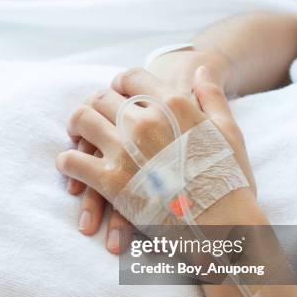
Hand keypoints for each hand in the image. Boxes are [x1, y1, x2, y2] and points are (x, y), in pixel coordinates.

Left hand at [58, 66, 257, 236]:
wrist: (224, 224)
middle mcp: (144, 121)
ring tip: (75, 136)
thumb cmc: (229, 179)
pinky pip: (72, 161)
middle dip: (95, 105)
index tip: (116, 93)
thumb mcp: (229, 131)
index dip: (119, 83)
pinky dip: (67, 162)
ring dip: (76, 126)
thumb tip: (200, 71)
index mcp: (172, 104)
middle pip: (101, 97)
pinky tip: (70, 166)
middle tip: (92, 117)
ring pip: (82, 121)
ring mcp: (124, 150)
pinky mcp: (110, 180)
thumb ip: (212, 97)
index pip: (132, 77)